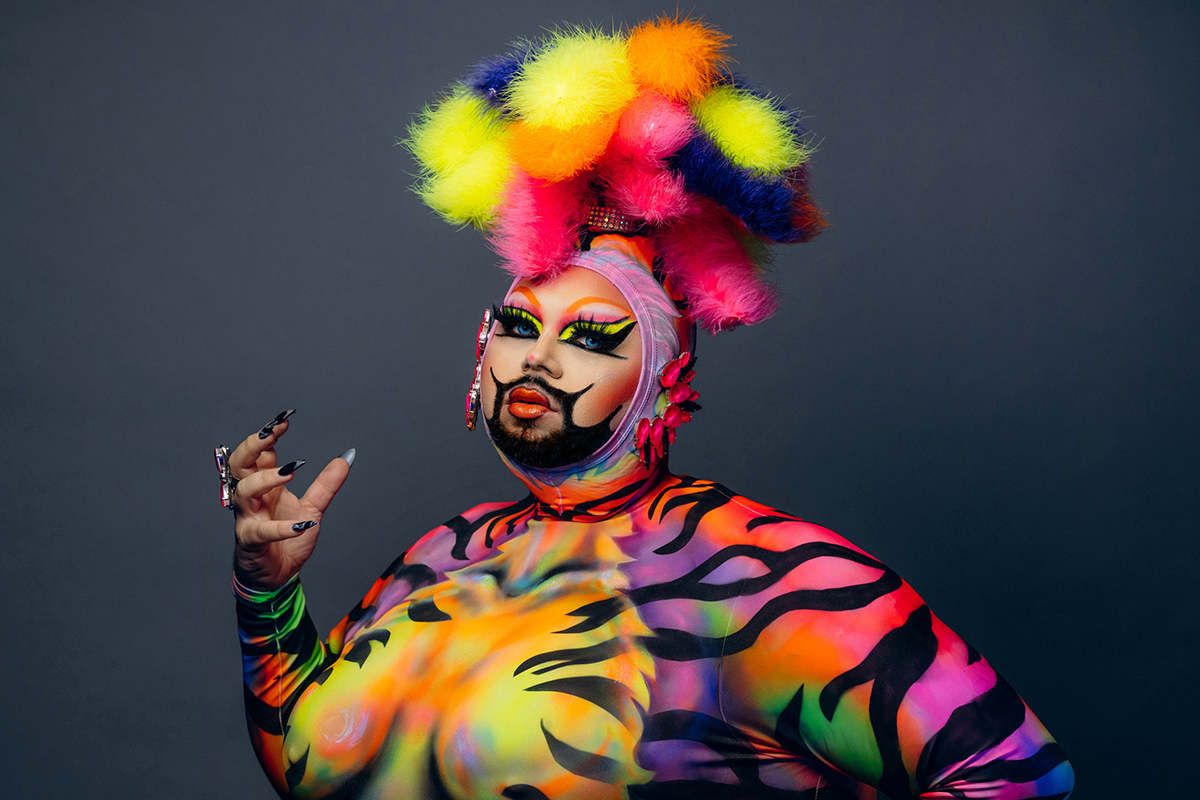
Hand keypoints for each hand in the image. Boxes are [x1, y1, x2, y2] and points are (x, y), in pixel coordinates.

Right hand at [228, 410, 353, 591]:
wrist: (276, 578)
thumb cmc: (287, 541)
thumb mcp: (313, 509)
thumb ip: (326, 484)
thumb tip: (347, 457)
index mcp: (266, 487)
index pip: (260, 454)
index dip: (268, 435)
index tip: (284, 419)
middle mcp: (253, 499)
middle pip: (240, 465)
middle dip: (252, 446)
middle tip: (270, 433)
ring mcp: (249, 519)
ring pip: (245, 491)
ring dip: (266, 479)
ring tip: (291, 471)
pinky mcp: (251, 543)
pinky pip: (261, 532)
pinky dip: (282, 528)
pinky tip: (302, 525)